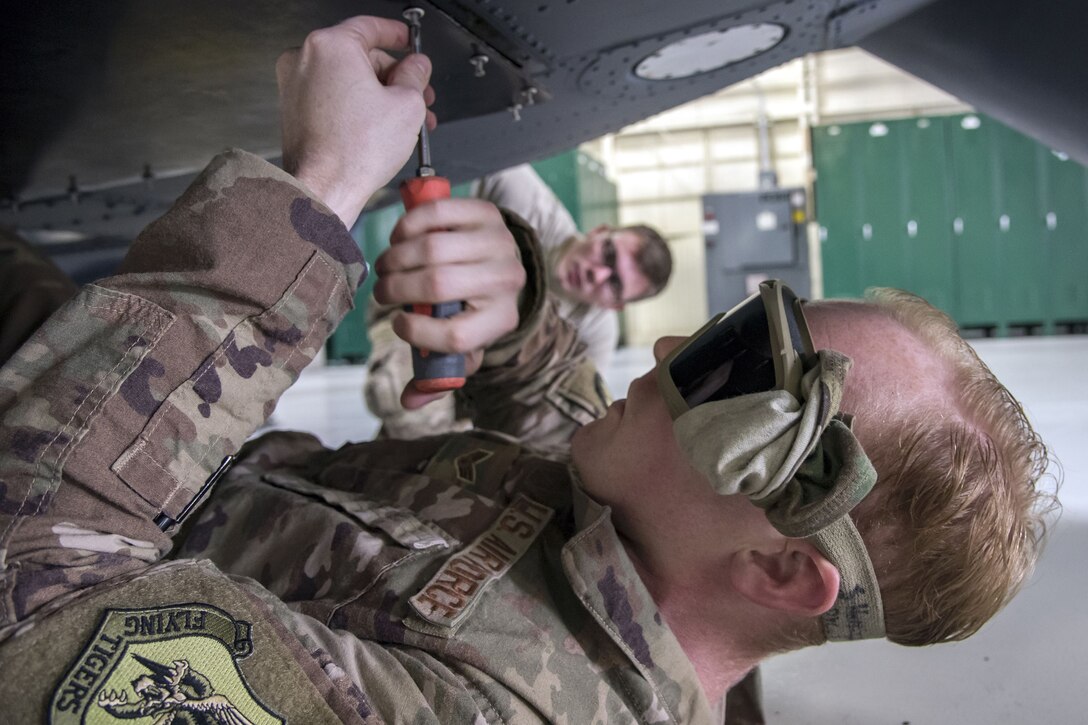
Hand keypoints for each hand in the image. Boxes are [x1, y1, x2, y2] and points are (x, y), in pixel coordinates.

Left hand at [276, 16, 436, 226]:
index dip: (397, 34)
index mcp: (331, 47)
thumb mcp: (408, 105)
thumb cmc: (354, 152)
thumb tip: (417, 67)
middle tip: (416, 91)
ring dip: (378, 94)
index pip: (370, 26)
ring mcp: (294, 85)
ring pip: (346, 78)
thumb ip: (416, 75)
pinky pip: (331, 96)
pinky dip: (355, 105)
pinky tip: (379, 125)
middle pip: (359, 56)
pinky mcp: (293, 108)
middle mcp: (304, 59)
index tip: (407, 40)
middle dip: (393, 75)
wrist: (325, 188)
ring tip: (404, 117)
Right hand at [373, 199, 526, 408]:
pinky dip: (408, 226)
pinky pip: (438, 214)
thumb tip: (409, 402)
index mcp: (502, 320)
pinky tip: (399, 238)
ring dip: (396, 257)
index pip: (457, 335)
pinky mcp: (487, 213)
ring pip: (433, 248)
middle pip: (439, 285)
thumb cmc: (473, 308)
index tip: (397, 323)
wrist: (503, 262)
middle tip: (381, 291)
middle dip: (396, 288)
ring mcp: (500, 243)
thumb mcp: (464, 343)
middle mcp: (507, 281)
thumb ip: (437, 374)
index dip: (417, 333)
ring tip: (385, 266)